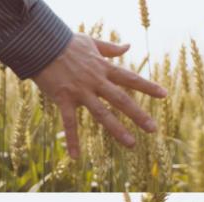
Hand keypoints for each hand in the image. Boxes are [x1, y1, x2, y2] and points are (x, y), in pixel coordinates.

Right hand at [33, 34, 167, 158]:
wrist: (39, 42)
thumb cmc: (65, 42)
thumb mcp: (91, 42)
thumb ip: (111, 48)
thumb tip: (128, 45)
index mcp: (103, 68)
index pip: (130, 78)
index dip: (148, 86)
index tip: (164, 95)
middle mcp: (95, 80)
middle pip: (121, 99)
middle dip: (138, 114)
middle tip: (153, 129)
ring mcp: (80, 90)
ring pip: (101, 113)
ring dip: (117, 130)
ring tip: (131, 144)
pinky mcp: (63, 98)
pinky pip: (69, 122)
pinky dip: (72, 140)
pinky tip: (75, 157)